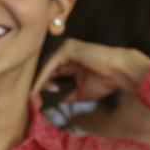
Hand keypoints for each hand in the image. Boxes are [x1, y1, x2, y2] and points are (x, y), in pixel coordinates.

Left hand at [31, 38, 149, 106]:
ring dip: (38, 82)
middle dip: (38, 84)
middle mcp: (66, 52)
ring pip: (47, 67)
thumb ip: (65, 94)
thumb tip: (52, 101)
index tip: (37, 100)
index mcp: (70, 61)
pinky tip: (37, 89)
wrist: (119, 73)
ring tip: (32, 96)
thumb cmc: (104, 81)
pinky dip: (43, 77)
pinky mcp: (67, 49)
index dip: (43, 86)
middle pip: (47, 69)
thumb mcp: (79, 92)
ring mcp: (66, 48)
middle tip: (31, 99)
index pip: (52, 73)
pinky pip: (51, 65)